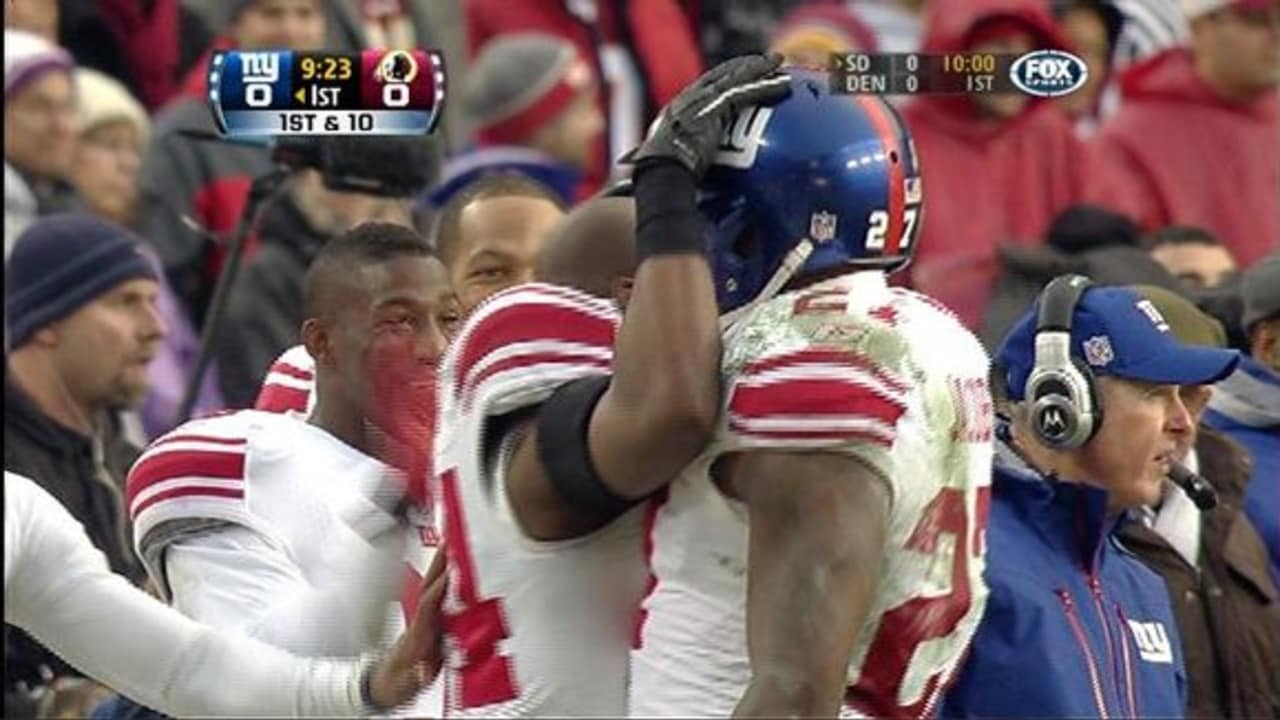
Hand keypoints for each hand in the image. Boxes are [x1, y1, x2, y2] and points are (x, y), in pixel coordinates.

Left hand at [366, 552, 446, 709]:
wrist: (385, 684)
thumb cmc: (398, 682)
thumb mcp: (408, 682)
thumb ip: (416, 675)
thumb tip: (422, 673)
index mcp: (418, 634)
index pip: (429, 605)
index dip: (441, 589)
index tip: (454, 573)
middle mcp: (421, 622)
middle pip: (430, 586)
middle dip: (440, 563)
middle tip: (453, 540)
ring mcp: (425, 620)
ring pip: (434, 587)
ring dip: (444, 566)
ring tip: (457, 546)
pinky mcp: (430, 622)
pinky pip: (441, 596)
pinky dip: (449, 580)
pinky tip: (459, 571)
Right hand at [629, 53, 790, 178]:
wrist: (662, 172)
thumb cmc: (665, 177)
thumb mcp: (676, 165)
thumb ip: (689, 163)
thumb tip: (694, 186)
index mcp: (677, 110)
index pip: (702, 88)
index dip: (721, 79)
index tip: (735, 76)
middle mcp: (688, 99)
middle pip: (721, 75)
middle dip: (742, 65)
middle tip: (763, 61)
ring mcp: (701, 100)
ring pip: (736, 77)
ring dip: (759, 69)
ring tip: (779, 62)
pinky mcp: (716, 106)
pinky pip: (746, 92)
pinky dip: (766, 87)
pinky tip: (784, 84)